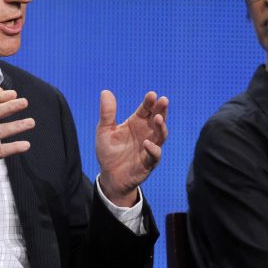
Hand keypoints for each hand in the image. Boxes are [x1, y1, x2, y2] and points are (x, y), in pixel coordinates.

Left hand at [96, 90, 167, 206]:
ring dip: (161, 127)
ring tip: (158, 118)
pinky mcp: (149, 162)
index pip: (146, 109)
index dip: (149, 102)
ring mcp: (150, 147)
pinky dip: (152, 149)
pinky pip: (154, 155)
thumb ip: (107, 113)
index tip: (151, 95)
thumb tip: (105, 91)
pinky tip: (146, 143)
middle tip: (163, 100)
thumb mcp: (104, 131)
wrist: (110, 176)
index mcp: (136, 123)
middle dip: (161, 110)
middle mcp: (146, 133)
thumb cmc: (109, 152)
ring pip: (161, 135)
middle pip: (158, 119)